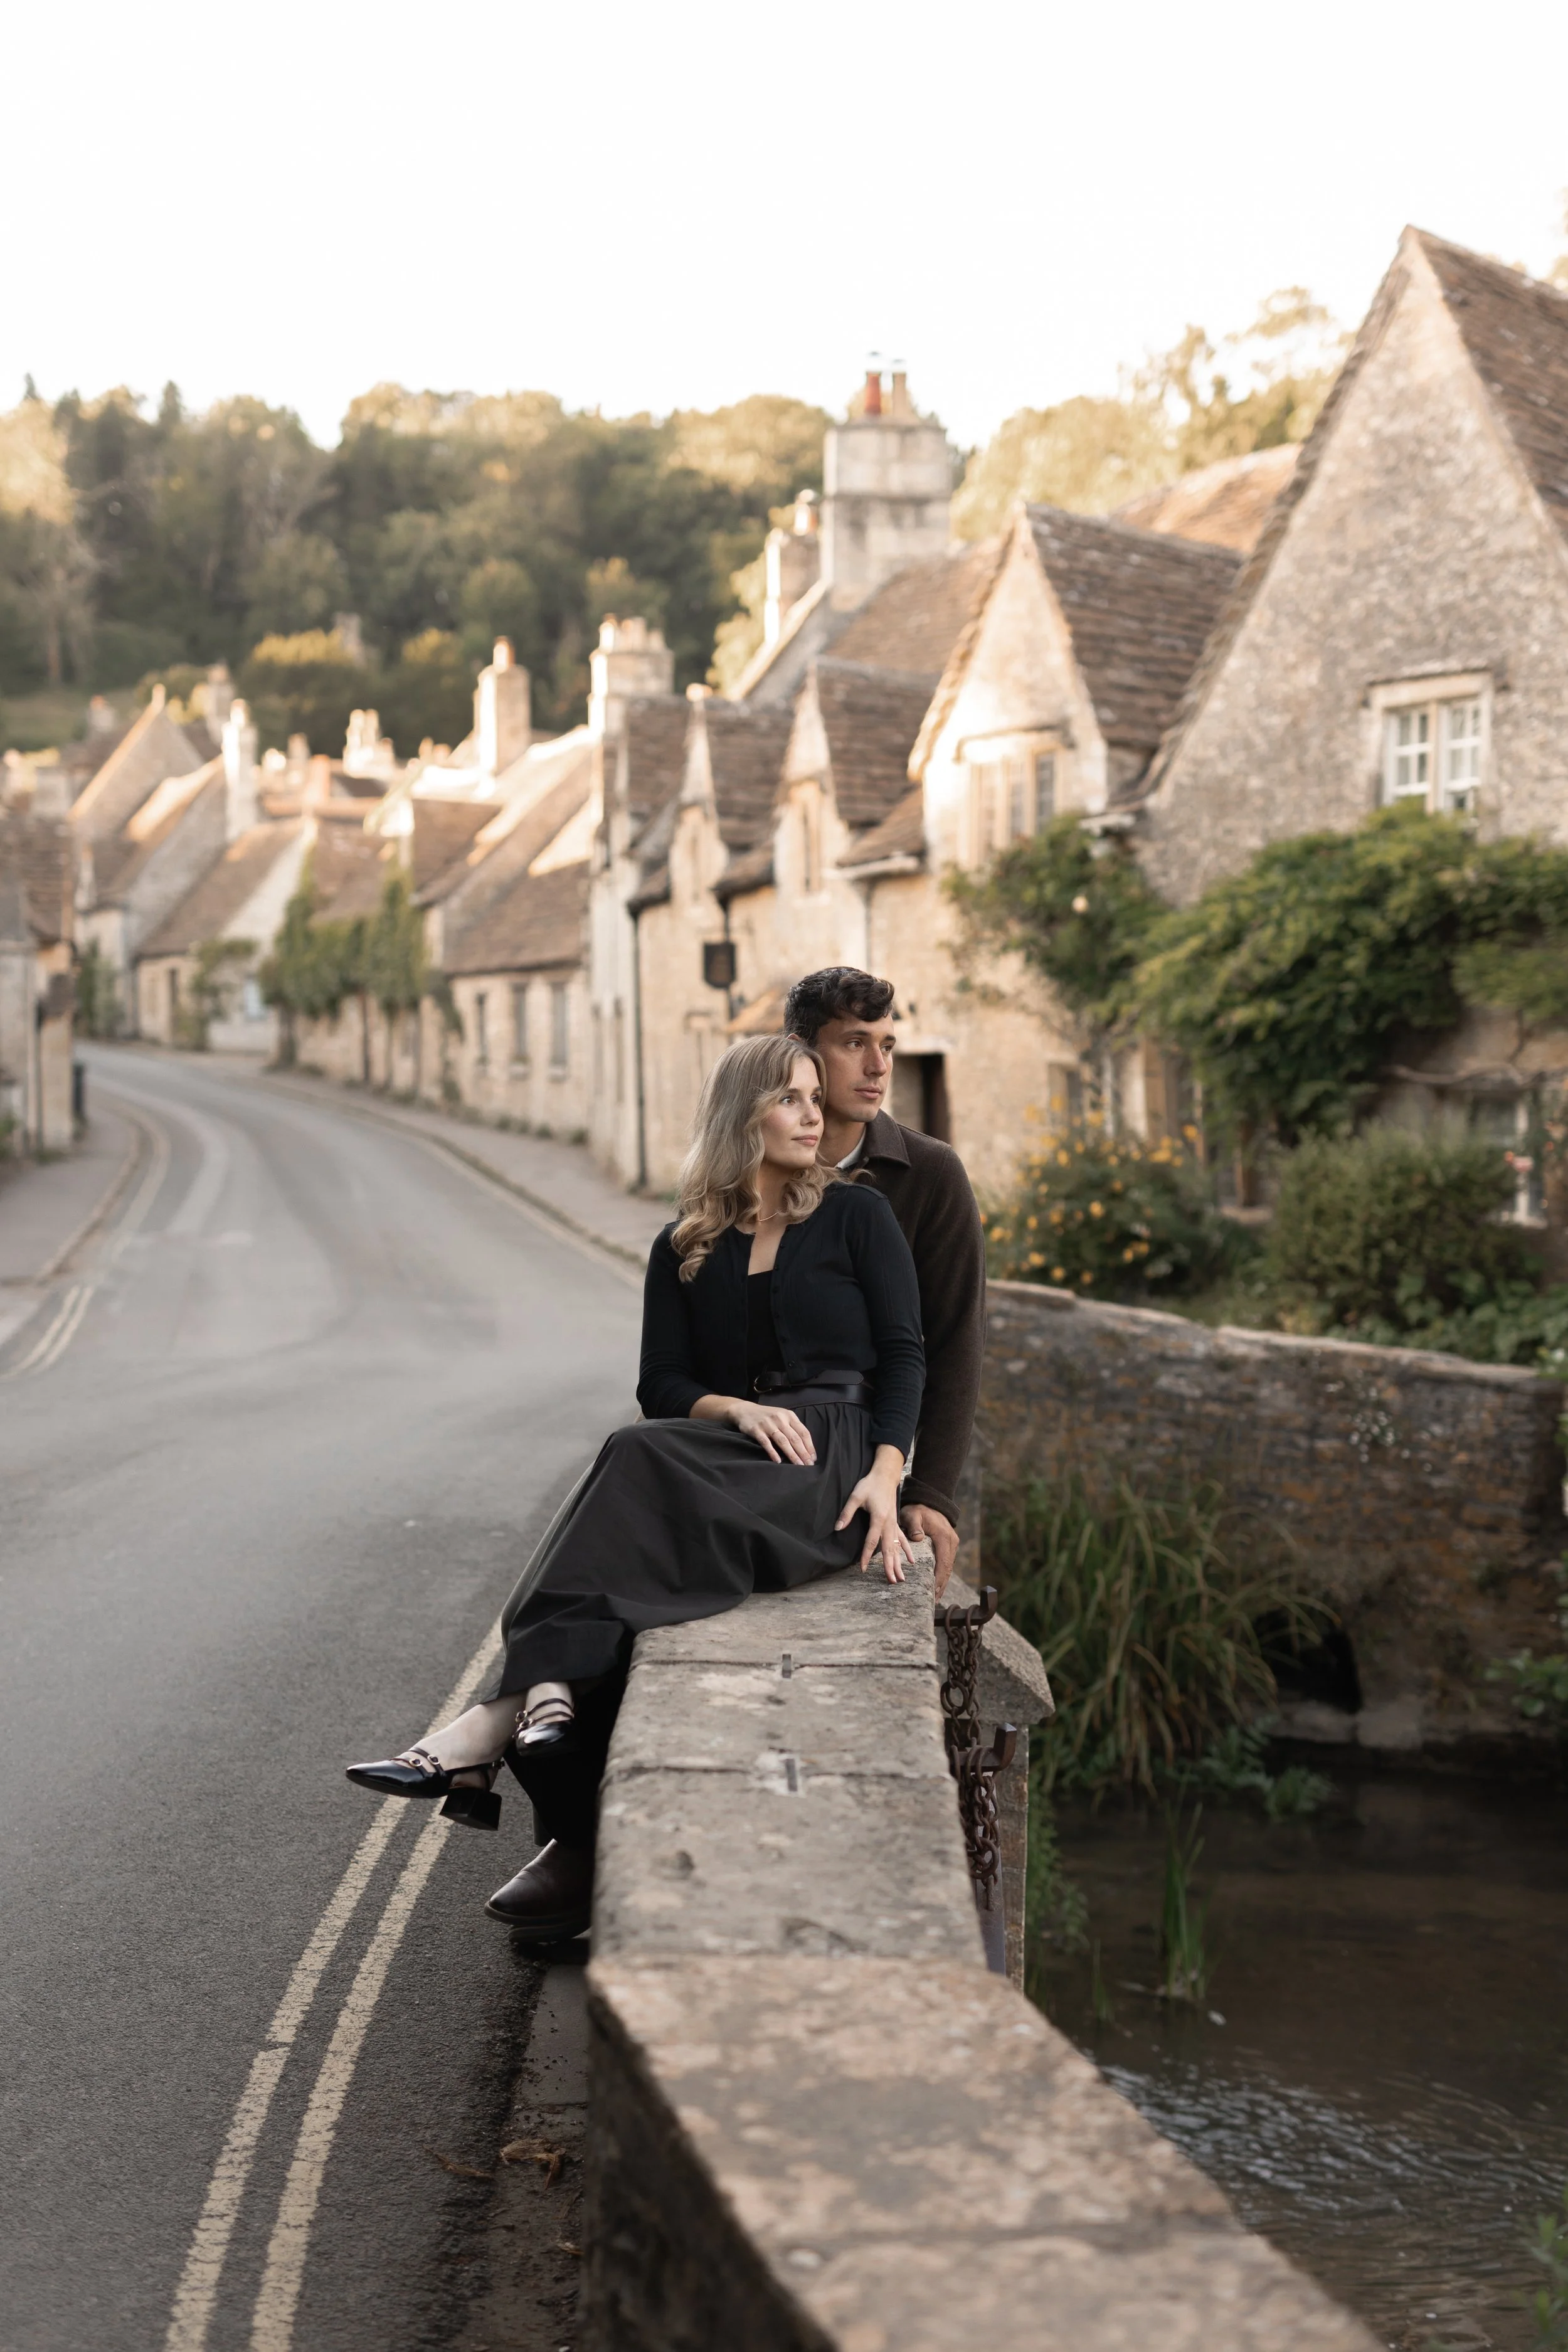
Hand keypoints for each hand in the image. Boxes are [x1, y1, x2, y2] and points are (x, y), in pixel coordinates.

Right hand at [727, 1399, 815, 1465]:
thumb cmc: (767, 1416)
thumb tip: (805, 1447)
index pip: (803, 1432)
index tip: (813, 1458)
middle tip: (808, 1465)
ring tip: (798, 1465)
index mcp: (789, 1415)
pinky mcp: (756, 1430)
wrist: (745, 1410)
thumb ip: (792, 1428)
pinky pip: (766, 1443)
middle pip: (794, 1438)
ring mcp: (768, 1424)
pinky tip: (778, 1461)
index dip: (809, 1446)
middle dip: (803, 1453)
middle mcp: (780, 1419)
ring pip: (783, 1441)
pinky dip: (773, 1452)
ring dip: (792, 1454)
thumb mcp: (782, 1416)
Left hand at [836, 1447, 912, 1581]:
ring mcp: (894, 1524)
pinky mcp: (896, 1522)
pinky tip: (911, 1562)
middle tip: (892, 1581)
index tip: (863, 1569)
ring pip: (898, 1547)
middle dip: (891, 1566)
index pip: (872, 1541)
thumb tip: (837, 1528)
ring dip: (899, 1563)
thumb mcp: (856, 1496)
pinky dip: (906, 1551)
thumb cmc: (870, 1485)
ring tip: (901, 1578)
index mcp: (879, 1518)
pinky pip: (903, 1540)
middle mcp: (889, 1524)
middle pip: (890, 1549)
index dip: (866, 1556)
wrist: (885, 1475)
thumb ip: (847, 1513)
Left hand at [901, 1504, 958, 1596]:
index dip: (938, 1579)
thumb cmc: (919, 1509)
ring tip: (935, 1599)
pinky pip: (947, 1564)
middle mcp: (951, 1543)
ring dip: (943, 1583)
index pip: (943, 1563)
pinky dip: (943, 1576)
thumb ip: (914, 1526)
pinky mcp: (949, 1546)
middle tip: (933, 1601)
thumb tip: (917, 1538)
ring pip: (948, 1568)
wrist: (930, 1501)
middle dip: (941, 1586)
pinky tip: (938, 1587)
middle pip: (947, 1569)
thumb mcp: (914, 1515)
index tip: (932, 1591)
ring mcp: (952, 1545)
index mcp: (944, 1538)